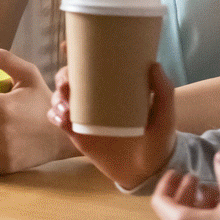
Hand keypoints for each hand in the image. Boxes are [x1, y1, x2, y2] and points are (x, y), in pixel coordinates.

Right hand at [48, 62, 176, 189]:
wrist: (147, 172)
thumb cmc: (158, 140)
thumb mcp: (165, 116)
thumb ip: (164, 92)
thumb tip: (154, 65)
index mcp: (112, 87)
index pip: (91, 65)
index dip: (75, 53)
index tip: (67, 46)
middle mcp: (94, 98)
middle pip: (68, 79)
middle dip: (62, 78)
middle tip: (67, 87)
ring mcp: (84, 116)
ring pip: (59, 98)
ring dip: (56, 99)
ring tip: (66, 111)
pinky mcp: (77, 133)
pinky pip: (58, 120)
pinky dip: (54, 116)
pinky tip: (61, 120)